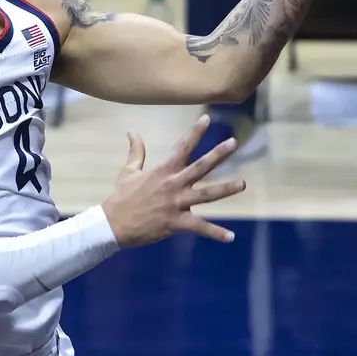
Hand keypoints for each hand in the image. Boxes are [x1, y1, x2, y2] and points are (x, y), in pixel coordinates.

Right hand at [101, 116, 245, 247]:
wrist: (113, 224)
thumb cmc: (121, 197)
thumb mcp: (128, 171)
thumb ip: (136, 151)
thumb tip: (132, 131)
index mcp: (163, 171)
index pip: (182, 147)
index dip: (195, 132)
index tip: (207, 118)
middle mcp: (173, 184)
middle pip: (200, 167)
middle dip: (218, 154)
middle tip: (233, 142)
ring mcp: (176, 203)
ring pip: (206, 195)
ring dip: (225, 189)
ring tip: (243, 184)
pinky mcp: (176, 222)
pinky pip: (200, 227)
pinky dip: (216, 233)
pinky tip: (231, 237)